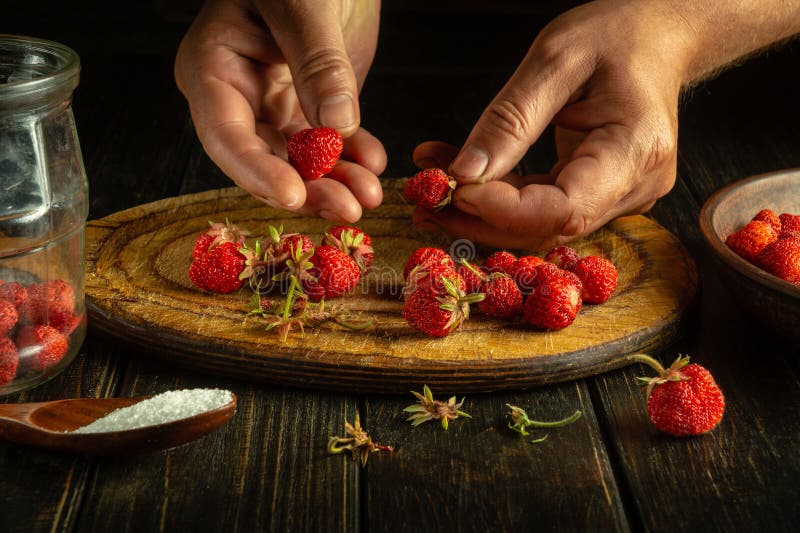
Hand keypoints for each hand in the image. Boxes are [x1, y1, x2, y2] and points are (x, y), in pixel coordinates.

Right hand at [175, 0, 385, 222]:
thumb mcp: (304, 4)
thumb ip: (318, 62)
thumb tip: (336, 124)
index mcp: (213, 66)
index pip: (225, 133)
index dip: (256, 171)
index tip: (293, 195)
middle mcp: (238, 95)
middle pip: (265, 159)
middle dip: (308, 188)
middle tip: (347, 208)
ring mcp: (274, 104)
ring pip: (300, 161)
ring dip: (336, 182)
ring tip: (370, 194)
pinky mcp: (309, 107)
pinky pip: (329, 145)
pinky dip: (352, 159)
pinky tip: (374, 164)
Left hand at [413, 1, 689, 248]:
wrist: (657, 38)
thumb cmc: (616, 37)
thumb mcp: (555, 60)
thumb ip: (510, 119)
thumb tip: (464, 173)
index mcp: (636, 150)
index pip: (566, 208)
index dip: (504, 210)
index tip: (454, 188)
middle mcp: (634, 187)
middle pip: (548, 226)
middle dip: (480, 217)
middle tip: (423, 197)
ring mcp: (620, 197)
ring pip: (540, 224)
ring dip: (482, 211)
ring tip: (432, 184)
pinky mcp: (600, 196)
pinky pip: (543, 209)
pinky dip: (500, 198)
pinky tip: (461, 179)